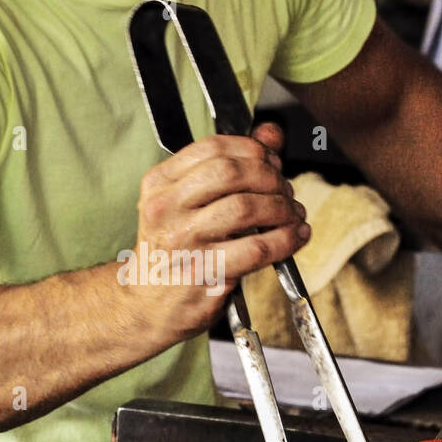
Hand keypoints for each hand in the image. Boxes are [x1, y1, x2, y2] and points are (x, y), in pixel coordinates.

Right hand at [119, 122, 310, 343]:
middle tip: (285, 190)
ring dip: (282, 208)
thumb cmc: (172, 253)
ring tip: (293, 214)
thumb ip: (228, 165)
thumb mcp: (187, 204)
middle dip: (270, 177)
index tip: (271, 161)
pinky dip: (286, 239)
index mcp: (159, 184)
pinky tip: (295, 236)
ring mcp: (184, 241)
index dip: (252, 149)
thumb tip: (271, 134)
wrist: (145, 307)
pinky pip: (257, 247)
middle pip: (231, 172)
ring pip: (247, 207)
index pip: (212, 148)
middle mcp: (166, 209)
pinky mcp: (205, 273)